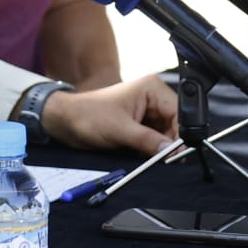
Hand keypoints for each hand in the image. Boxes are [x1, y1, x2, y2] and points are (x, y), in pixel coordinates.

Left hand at [40, 75, 178, 154]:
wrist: (66, 122)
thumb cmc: (87, 116)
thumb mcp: (119, 130)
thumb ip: (147, 141)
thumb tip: (171, 151)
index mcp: (151, 88)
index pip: (179, 112)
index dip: (181, 135)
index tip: (177, 154)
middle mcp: (153, 97)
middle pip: (176, 124)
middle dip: (171, 143)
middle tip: (165, 160)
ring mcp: (147, 111)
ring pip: (167, 134)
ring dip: (161, 147)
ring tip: (150, 156)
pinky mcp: (141, 124)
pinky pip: (156, 139)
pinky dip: (153, 148)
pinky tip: (145, 153)